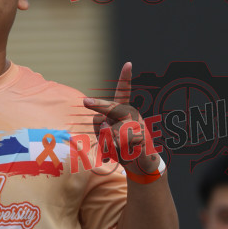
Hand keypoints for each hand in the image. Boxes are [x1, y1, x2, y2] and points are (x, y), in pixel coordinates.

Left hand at [82, 61, 162, 183]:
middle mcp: (132, 114)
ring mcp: (139, 125)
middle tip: (85, 101)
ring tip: (115, 148)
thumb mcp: (106, 136)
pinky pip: (119, 143)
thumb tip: (103, 124)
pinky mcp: (141, 138)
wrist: (142, 164)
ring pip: (112, 131)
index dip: (126, 78)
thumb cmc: (121, 147)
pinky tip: (124, 152)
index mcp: (124, 110)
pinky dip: (115, 150)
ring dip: (107, 142)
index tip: (129, 64)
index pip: (124, 92)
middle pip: (113, 108)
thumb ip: (100, 127)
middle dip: (98, 105)